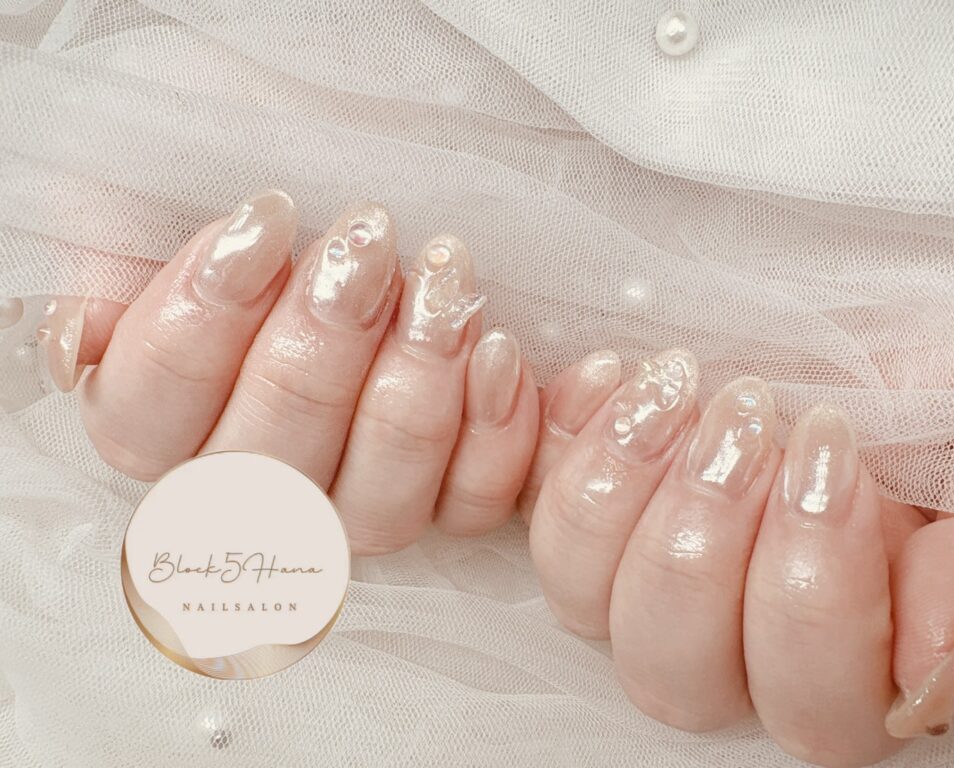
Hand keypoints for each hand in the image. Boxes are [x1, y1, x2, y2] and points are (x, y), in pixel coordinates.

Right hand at [38, 191, 538, 553]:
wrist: (368, 162)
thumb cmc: (268, 173)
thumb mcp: (162, 185)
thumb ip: (110, 262)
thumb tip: (83, 340)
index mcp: (162, 418)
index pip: (150, 418)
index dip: (203, 324)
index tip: (267, 220)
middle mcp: (258, 480)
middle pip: (270, 466)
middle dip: (319, 347)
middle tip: (365, 244)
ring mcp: (355, 497)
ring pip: (373, 504)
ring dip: (409, 390)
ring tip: (438, 285)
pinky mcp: (448, 490)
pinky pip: (467, 506)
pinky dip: (489, 438)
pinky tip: (495, 351)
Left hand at [528, 350, 953, 766]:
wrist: (875, 340)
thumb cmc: (949, 408)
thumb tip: (922, 683)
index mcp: (847, 662)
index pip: (812, 707)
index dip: (814, 595)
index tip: (837, 459)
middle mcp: (731, 638)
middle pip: (671, 667)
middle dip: (701, 540)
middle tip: (747, 422)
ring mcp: (644, 569)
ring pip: (580, 594)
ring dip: (618, 488)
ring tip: (675, 390)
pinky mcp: (593, 496)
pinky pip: (525, 493)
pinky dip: (560, 430)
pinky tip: (614, 371)